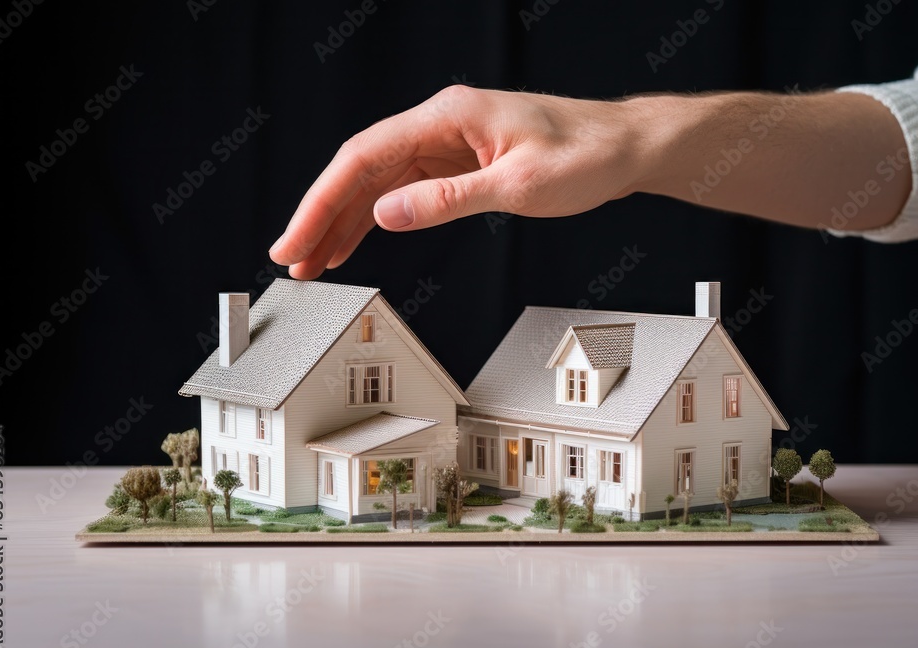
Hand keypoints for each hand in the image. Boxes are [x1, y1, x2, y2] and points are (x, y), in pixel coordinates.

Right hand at [268, 85, 664, 278]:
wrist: (625, 148)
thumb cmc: (585, 156)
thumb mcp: (517, 185)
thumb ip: (448, 201)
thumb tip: (385, 215)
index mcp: (447, 115)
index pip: (363, 157)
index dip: (321, 201)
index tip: (295, 239)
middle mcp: (440, 124)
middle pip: (360, 169)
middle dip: (321, 215)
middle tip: (292, 260)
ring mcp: (447, 142)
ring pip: (377, 182)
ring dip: (343, 221)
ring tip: (313, 261)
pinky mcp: (458, 162)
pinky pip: (403, 189)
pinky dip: (376, 217)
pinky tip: (355, 240)